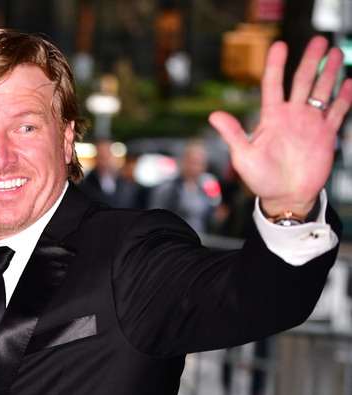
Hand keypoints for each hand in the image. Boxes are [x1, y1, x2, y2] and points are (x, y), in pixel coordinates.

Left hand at [209, 36, 351, 216]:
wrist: (285, 197)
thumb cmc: (260, 179)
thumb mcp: (243, 156)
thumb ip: (233, 134)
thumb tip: (214, 116)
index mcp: (271, 117)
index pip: (273, 84)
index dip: (276, 65)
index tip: (280, 45)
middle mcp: (291, 116)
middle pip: (302, 81)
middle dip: (311, 61)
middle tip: (320, 41)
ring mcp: (309, 124)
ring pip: (321, 91)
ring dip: (329, 73)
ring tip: (336, 53)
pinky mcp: (325, 135)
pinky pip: (336, 112)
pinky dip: (344, 98)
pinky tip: (349, 83)